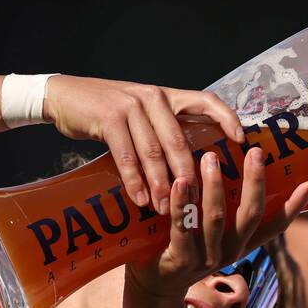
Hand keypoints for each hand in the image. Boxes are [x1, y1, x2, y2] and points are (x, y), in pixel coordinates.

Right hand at [43, 76, 243, 213]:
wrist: (65, 96)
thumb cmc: (108, 111)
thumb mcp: (142, 114)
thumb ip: (165, 130)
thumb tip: (190, 166)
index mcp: (167, 96)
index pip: (206, 101)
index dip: (226, 119)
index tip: (242, 142)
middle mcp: (153, 97)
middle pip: (180, 141)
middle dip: (189, 176)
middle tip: (197, 204)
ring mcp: (131, 106)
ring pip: (154, 152)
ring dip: (162, 185)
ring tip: (167, 210)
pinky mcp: (109, 117)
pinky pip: (127, 155)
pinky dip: (134, 180)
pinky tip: (139, 199)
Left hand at [128, 147, 307, 298]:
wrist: (157, 287)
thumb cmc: (184, 247)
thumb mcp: (211, 234)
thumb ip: (223, 209)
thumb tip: (230, 165)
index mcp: (242, 244)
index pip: (275, 226)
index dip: (294, 207)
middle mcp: (230, 251)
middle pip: (250, 215)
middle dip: (254, 182)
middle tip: (255, 151)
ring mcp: (206, 258)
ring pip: (216, 218)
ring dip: (214, 186)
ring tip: (211, 157)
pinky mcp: (181, 259)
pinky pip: (182, 226)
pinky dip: (181, 203)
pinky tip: (181, 181)